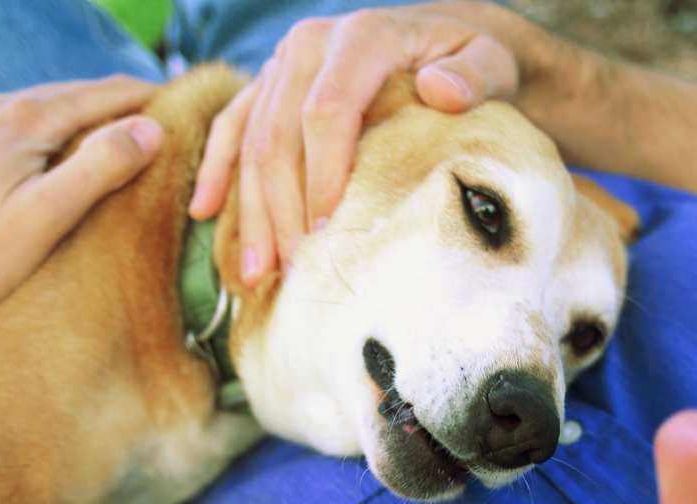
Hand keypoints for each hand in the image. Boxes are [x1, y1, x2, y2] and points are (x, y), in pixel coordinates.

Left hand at [0, 76, 161, 356]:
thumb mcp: (47, 218)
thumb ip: (100, 167)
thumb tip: (151, 128)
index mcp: (24, 121)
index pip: (105, 94)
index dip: (151, 99)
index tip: (188, 109)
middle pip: (70, 96)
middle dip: (118, 107)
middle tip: (160, 124)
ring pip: (34, 110)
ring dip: (77, 119)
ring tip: (111, 138)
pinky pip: (3, 127)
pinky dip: (38, 133)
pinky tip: (43, 155)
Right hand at [187, 3, 521, 283]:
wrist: (446, 37)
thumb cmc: (473, 57)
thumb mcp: (491, 59)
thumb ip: (473, 74)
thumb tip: (440, 90)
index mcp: (360, 38)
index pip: (328, 112)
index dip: (323, 176)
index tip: (330, 233)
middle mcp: (310, 46)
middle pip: (279, 134)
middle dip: (282, 209)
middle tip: (294, 274)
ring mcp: (284, 65)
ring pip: (251, 140)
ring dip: (250, 210)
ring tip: (257, 273)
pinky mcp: (270, 85)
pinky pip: (232, 127)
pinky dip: (219, 172)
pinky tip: (206, 215)